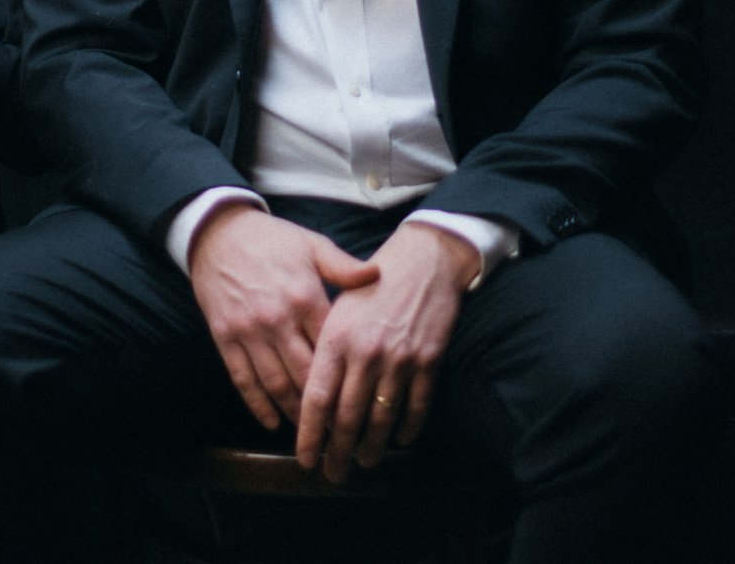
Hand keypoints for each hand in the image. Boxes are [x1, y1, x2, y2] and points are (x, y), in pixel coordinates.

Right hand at [188, 205, 379, 431]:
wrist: (220, 232)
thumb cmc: (273, 240)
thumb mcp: (313, 245)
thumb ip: (344, 267)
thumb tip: (378, 274)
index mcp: (304, 296)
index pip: (332, 347)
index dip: (348, 376)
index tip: (364, 398)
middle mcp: (277, 318)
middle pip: (306, 373)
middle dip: (325, 406)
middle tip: (343, 430)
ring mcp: (248, 331)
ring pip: (275, 383)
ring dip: (294, 412)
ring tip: (312, 434)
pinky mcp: (225, 337)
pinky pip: (242, 379)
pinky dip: (257, 405)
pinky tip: (272, 422)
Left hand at [295, 223, 476, 482]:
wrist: (423, 261)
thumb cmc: (373, 284)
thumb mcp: (338, 308)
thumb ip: (324, 349)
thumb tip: (312, 398)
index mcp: (336, 338)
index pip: (316, 399)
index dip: (309, 435)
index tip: (305, 459)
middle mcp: (365, 353)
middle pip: (347, 417)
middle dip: (338, 452)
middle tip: (333, 474)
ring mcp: (399, 359)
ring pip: (381, 417)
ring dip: (371, 447)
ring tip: (364, 462)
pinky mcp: (428, 361)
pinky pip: (417, 405)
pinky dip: (408, 427)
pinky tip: (400, 439)